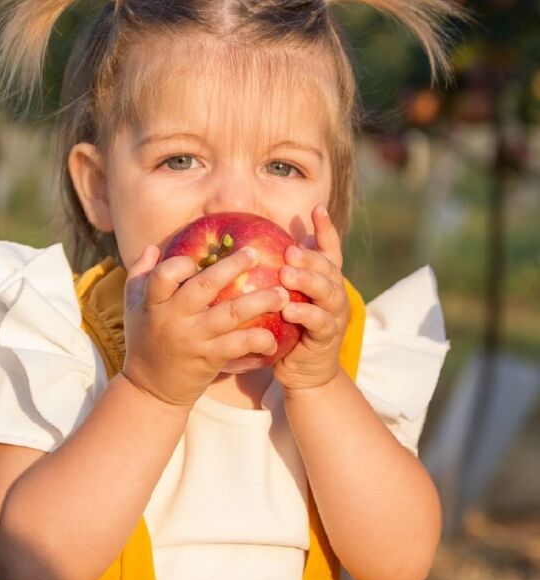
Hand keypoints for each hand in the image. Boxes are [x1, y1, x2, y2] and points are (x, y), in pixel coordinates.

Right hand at [122, 244, 286, 407]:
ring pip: (230, 313)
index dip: (183, 263)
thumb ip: (140, 275)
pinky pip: (239, 344)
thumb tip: (154, 247)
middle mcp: (173, 319)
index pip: (165, 275)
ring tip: (282, 294)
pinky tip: (273, 338)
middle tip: (255, 253)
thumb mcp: (134, 308)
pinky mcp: (210, 359)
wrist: (150, 391)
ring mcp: (193, 339)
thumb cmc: (144, 342)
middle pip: (204, 286)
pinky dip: (259, 340)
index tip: (201, 259)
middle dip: (232, 266)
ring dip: (259, 301)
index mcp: (154, 304)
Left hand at [272, 205, 349, 392]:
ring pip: (328, 291)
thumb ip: (276, 273)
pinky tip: (289, 309)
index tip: (317, 208)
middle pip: (328, 266)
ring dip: (308, 280)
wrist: (304, 370)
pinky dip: (305, 313)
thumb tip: (245, 245)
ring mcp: (335, 313)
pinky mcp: (329, 336)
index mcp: (325, 278)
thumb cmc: (289, 327)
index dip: (326, 228)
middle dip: (310, 256)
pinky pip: (320, 321)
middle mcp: (334, 291)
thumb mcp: (284, 296)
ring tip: (287, 274)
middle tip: (289, 250)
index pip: (329, 248)